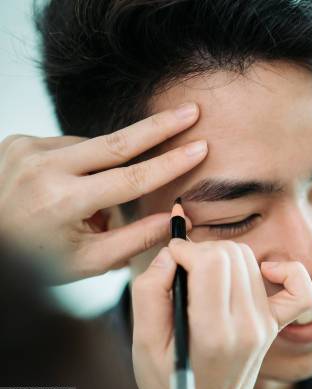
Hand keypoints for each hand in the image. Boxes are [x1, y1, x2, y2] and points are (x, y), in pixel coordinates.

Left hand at [0, 103, 205, 281]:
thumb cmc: (36, 259)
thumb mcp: (87, 261)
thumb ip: (135, 240)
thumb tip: (175, 217)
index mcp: (61, 202)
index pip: (131, 179)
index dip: (170, 164)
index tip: (199, 147)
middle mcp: (43, 168)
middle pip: (116, 142)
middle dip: (158, 126)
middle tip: (191, 110)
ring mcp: (27, 149)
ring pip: (92, 149)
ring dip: (103, 171)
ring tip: (85, 208)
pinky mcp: (18, 141)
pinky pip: (68, 146)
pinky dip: (78, 166)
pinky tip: (66, 188)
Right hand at [131, 240, 311, 388]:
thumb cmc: (169, 381)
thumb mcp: (144, 344)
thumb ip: (149, 294)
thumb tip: (169, 254)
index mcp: (212, 333)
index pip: (211, 262)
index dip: (185, 250)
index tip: (171, 258)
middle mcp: (246, 326)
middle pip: (231, 255)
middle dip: (202, 251)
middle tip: (184, 269)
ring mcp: (264, 325)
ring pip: (250, 260)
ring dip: (224, 257)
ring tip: (205, 276)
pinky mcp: (275, 324)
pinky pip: (299, 288)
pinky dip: (285, 270)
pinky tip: (263, 271)